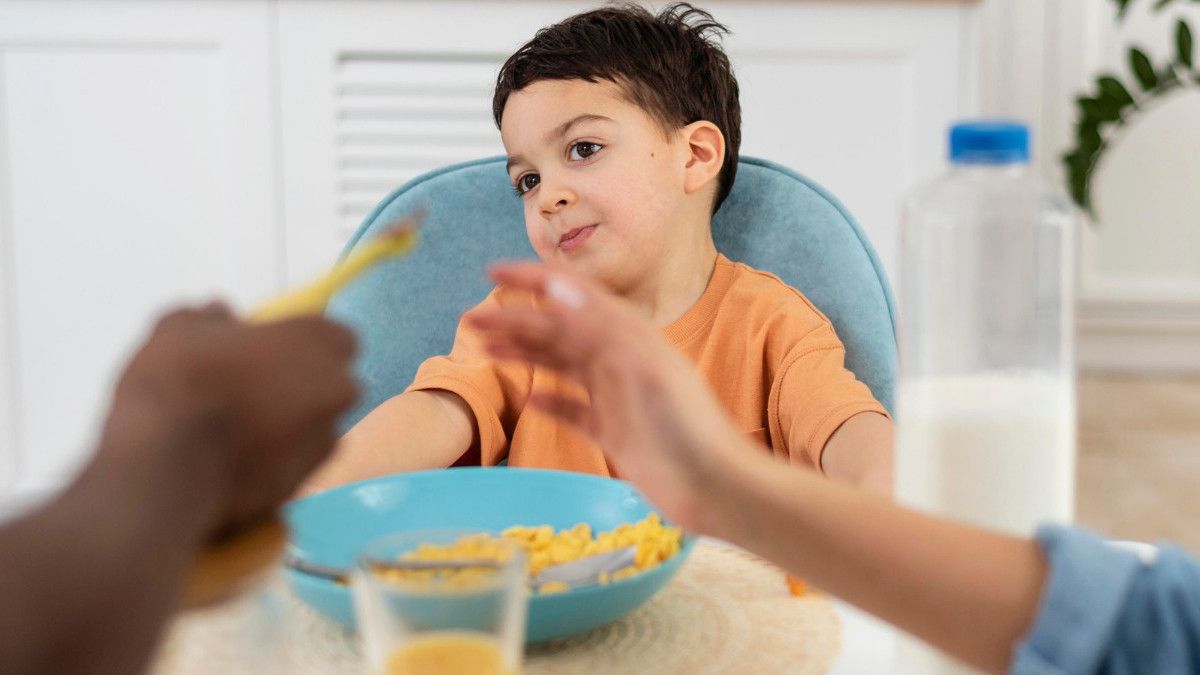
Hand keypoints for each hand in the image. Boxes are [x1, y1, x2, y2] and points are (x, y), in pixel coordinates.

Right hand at [95, 302, 358, 535]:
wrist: (164, 468)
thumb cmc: (178, 380)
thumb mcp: (179, 328)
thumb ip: (209, 318)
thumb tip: (220, 312)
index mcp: (319, 341)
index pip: (336, 336)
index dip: (304, 342)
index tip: (270, 348)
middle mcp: (337, 390)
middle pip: (331, 383)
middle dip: (303, 385)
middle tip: (251, 388)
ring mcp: (325, 441)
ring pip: (316, 426)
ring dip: (290, 424)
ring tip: (237, 429)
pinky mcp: (304, 484)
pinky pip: (294, 464)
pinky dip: (275, 460)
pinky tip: (234, 460)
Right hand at [468, 263, 745, 532]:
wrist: (716, 488)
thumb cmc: (687, 427)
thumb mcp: (642, 370)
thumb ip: (599, 328)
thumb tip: (555, 286)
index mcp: (628, 335)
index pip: (573, 295)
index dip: (533, 279)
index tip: (492, 273)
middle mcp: (620, 359)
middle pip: (559, 329)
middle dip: (515, 320)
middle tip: (470, 321)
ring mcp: (616, 395)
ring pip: (561, 365)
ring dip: (524, 353)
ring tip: (485, 350)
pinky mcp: (614, 431)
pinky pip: (574, 408)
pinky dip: (550, 400)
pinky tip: (529, 397)